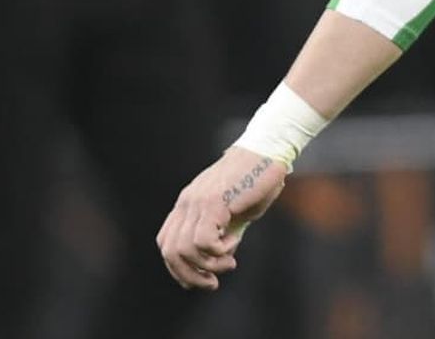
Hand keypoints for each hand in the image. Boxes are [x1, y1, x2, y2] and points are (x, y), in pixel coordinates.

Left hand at [156, 146, 286, 291]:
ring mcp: (198, 201)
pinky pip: (204, 240)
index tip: (201, 277)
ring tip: (229, 262)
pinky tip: (233, 242)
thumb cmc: (255, 181)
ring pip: (185, 249)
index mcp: (187, 204)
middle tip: (213, 282)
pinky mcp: (214, 202)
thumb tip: (216, 260)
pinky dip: (218, 251)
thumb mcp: (233, 213)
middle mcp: (187, 203)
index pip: (166, 243)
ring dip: (208, 265)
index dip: (178, 268)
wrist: (267, 152)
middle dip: (190, 276)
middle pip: (170, 251)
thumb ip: (221, 233)